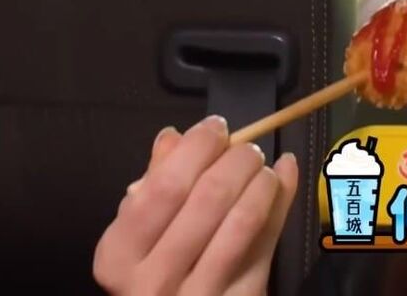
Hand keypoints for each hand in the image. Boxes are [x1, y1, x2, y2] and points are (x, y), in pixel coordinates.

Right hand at [92, 116, 298, 294]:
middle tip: (248, 149)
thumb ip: (153, 185)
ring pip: (243, 219)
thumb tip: (173, 137)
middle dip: (238, 159)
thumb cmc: (154, 272)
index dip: (198, 147)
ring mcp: (200, 294)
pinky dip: (284, 199)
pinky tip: (286, 175)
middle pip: (209, 197)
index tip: (217, 127)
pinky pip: (269, 241)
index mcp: (120, 255)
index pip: (165, 186)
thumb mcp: (138, 236)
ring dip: (263, 180)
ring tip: (265, 168)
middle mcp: (155, 279)